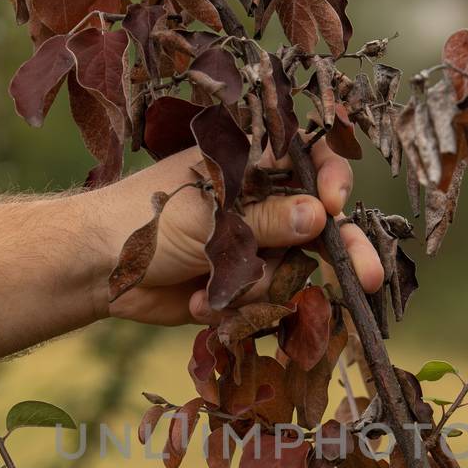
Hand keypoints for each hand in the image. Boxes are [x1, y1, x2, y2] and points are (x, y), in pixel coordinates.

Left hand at [92, 138, 384, 325]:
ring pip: (291, 271)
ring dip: (256, 287)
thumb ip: (265, 218)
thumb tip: (321, 216)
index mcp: (250, 166)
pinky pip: (262, 300)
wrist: (98, 270)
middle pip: (320, 224)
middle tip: (368, 279)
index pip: (310, 161)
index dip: (332, 182)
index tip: (335, 205)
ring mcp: (252, 245)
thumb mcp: (209, 215)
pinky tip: (196, 302)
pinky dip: (232, 305)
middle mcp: (259, 203)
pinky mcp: (239, 285)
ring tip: (210, 287)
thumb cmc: (146, 220)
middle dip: (342, 252)